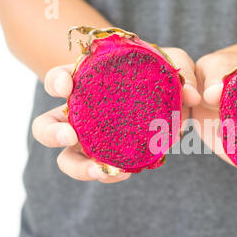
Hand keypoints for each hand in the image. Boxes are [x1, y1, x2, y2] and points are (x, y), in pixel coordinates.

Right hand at [32, 47, 199, 181]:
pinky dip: (109, 173)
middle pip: (46, 126)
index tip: (68, 86)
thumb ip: (181, 71)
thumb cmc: (162, 74)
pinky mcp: (109, 157)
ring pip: (66, 159)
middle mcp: (80, 114)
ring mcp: (92, 139)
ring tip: (100, 169)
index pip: (58, 80)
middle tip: (70, 136)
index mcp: (87, 83)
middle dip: (51, 133)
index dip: (56, 82)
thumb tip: (191, 95)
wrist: (171, 98)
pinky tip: (125, 171)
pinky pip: (100, 170)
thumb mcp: (173, 63)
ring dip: (77, 167)